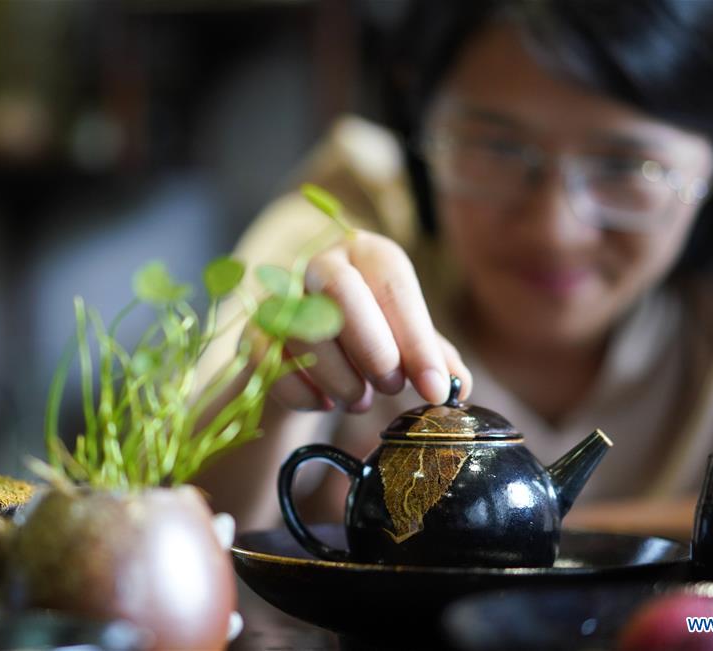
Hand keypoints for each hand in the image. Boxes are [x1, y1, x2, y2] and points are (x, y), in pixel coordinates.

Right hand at [269, 231, 471, 412]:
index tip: (435, 387)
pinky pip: (270, 362)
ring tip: (361, 401)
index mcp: (369, 255)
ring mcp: (282, 298)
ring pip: (303, 331)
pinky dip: (303, 393)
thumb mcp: (410, 347)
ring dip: (341, 378)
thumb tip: (459, 384)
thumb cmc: (371, 345)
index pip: (393, 284)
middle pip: (339, 289)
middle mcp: (323, 265)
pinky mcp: (254, 335)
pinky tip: (324, 404)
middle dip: (373, 349)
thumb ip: (436, 360)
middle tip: (392, 387)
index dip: (416, 340)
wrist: (312, 364)